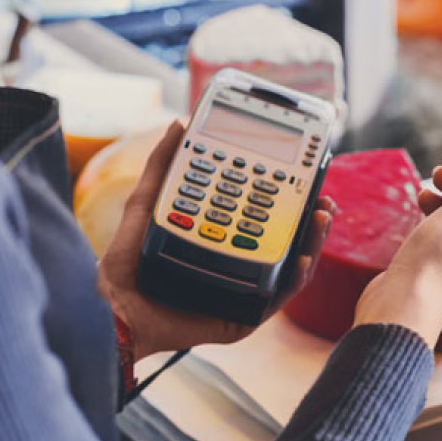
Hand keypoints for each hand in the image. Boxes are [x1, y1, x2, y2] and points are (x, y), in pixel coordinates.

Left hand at [98, 121, 334, 361]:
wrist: (117, 307)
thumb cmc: (129, 262)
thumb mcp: (148, 201)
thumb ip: (163, 164)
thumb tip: (180, 124)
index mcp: (223, 238)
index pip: (266, 214)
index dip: (290, 197)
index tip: (306, 176)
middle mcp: (238, 262)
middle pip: (287, 239)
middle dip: (311, 219)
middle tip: (323, 199)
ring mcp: (245, 289)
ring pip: (292, 266)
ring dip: (313, 243)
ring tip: (321, 219)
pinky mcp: (246, 315)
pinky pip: (280, 297)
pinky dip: (296, 278)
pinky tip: (303, 259)